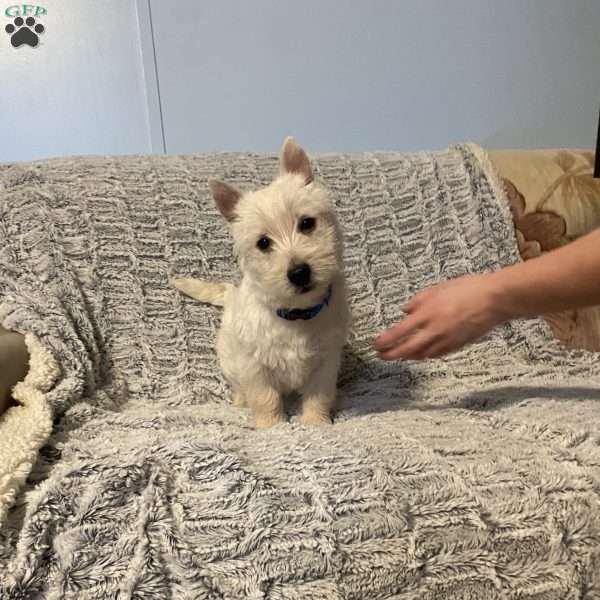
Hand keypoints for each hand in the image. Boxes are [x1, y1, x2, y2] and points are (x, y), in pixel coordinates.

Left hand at [374, 274, 504, 359]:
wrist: (495, 299)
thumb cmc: (467, 288)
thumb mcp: (438, 288)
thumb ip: (418, 301)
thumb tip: (405, 311)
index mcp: (427, 314)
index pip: (399, 332)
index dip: (385, 341)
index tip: (375, 345)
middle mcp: (434, 331)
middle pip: (407, 349)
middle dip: (391, 354)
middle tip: (381, 356)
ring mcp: (446, 340)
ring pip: (421, 354)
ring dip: (408, 356)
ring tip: (399, 354)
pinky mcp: (457, 345)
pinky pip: (436, 354)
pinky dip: (425, 355)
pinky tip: (420, 353)